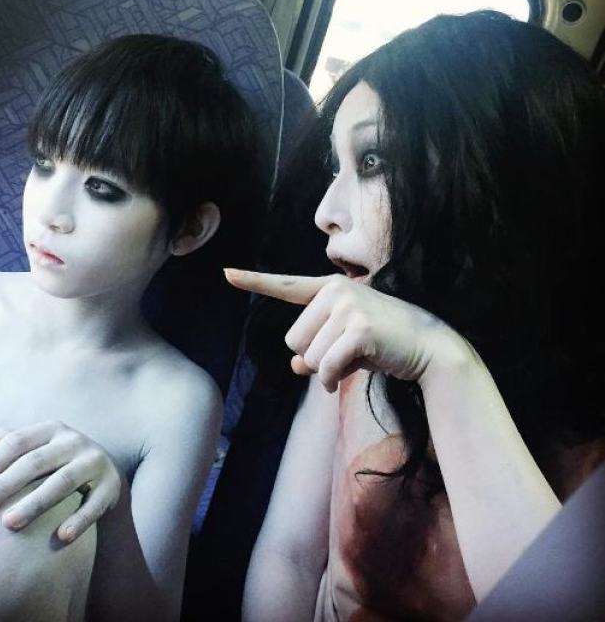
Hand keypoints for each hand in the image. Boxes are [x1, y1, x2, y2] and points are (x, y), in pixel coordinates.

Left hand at [0, 420, 121, 542]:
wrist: (106, 476)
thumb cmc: (58, 463)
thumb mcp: (39, 446)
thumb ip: (11, 441)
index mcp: (53, 429)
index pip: (18, 441)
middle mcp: (75, 441)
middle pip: (36, 461)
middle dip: (5, 484)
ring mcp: (95, 462)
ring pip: (63, 481)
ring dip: (35, 502)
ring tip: (9, 523)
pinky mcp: (110, 485)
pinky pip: (94, 504)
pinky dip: (79, 520)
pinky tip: (61, 536)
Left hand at [225, 269, 457, 391]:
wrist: (429, 347)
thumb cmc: (383, 343)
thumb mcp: (343, 344)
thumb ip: (315, 350)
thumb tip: (295, 366)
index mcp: (329, 287)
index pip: (286, 285)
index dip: (254, 282)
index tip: (226, 273)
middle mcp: (336, 291)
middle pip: (292, 340)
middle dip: (313, 356)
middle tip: (344, 353)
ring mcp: (348, 308)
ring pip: (308, 357)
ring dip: (326, 371)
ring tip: (355, 360)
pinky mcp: (358, 330)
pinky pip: (325, 369)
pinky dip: (332, 382)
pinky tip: (346, 379)